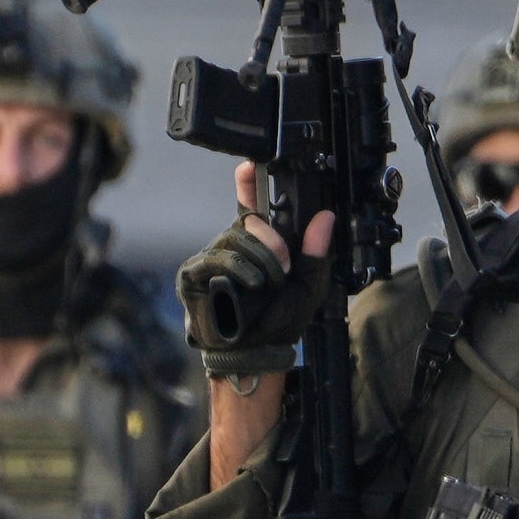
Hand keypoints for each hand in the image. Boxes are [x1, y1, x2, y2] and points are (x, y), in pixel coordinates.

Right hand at [180, 200, 338, 377]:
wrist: (254, 353)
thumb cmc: (277, 323)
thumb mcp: (308, 287)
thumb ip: (316, 253)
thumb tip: (325, 218)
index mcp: (258, 246)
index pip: (250, 206)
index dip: (248, 184)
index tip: (250, 165)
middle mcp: (233, 247)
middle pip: (249, 221)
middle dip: (272, 241)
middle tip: (284, 265)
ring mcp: (211, 258)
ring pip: (235, 236)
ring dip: (260, 259)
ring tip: (268, 283)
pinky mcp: (193, 273)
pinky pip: (216, 257)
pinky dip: (239, 268)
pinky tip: (252, 283)